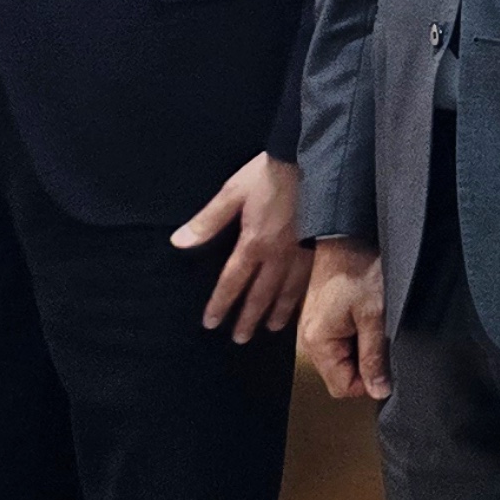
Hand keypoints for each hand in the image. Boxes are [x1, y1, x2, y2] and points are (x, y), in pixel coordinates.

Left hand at [172, 152, 308, 340]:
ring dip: (276, 312)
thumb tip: (179, 242)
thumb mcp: (232, 193)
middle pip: (260, 294)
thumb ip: (207, 221)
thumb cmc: (270, 174)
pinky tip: (298, 305)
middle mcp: (277, 255)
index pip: (232, 282)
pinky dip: (300, 297)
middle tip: (239, 338)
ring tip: (270, 329)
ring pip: (287, 292)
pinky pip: (307, 281)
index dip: (220, 304)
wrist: (314, 160)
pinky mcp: (319, 248)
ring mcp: (301, 254)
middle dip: (248, 318)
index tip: (211, 323)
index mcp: (253, 242)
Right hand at [299, 241, 390, 400]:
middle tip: (381, 336)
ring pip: (341, 358)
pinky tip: (365, 315)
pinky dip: (355, 335)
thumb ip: (374, 357)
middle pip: (340, 374)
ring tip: (373, 322)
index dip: (367, 381)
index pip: (341, 387)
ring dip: (361, 347)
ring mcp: (312, 328)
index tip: (385, 361)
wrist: (345, 234)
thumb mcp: (374, 316)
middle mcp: (308, 340)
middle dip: (364, 363)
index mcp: (317, 343)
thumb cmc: (359, 269)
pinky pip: (339, 341)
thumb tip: (378, 390)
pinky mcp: (320, 318)